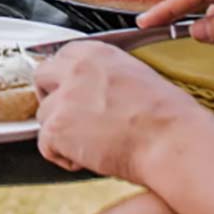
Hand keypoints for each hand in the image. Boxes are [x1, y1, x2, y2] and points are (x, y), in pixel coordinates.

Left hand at [34, 41, 198, 183]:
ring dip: (59, 130)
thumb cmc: (168, 117)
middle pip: (41, 77)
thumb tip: (93, 89)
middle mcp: (75, 70)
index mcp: (97, 53)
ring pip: (43, 115)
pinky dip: (61, 156)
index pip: (61, 56)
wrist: (172, 141)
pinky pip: (45, 145)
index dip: (63, 77)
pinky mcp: (57, 127)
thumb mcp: (136, 77)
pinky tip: (86, 159)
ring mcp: (63, 98)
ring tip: (89, 143)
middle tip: (68, 116)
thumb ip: (105, 77)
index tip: (69, 90)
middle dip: (50, 96)